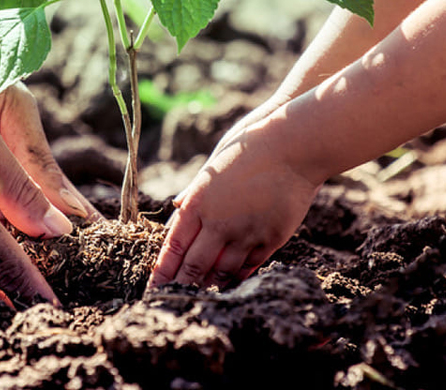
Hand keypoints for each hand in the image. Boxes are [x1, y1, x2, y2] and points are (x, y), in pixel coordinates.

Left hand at [147, 109, 321, 290]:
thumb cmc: (248, 149)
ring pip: (222, 270)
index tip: (154, 286)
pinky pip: (250, 265)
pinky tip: (231, 281)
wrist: (290, 146)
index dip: (163, 270)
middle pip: (195, 265)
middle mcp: (218, 222)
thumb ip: (195, 193)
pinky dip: (238, 275)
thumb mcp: (212, 168)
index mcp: (198, 203)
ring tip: (201, 294)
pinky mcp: (271, 237)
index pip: (173, 246)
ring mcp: (246, 232)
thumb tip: (178, 209)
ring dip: (210, 284)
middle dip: (182, 285)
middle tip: (173, 299)